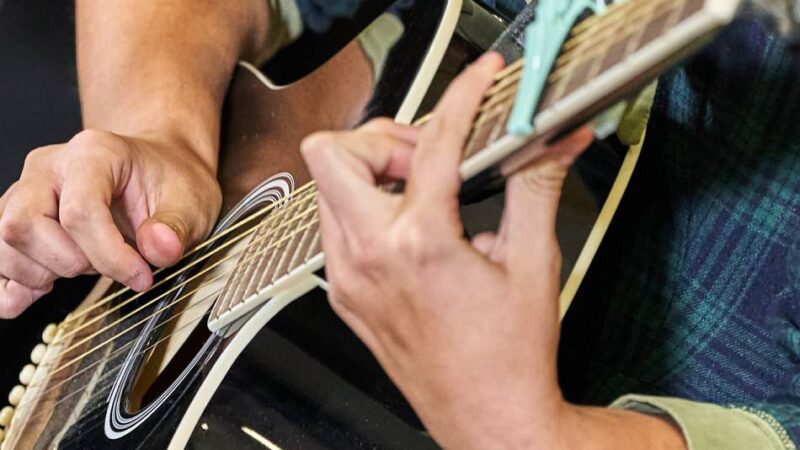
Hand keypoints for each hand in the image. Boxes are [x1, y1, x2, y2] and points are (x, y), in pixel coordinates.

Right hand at [0, 130, 221, 317]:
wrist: (158, 168)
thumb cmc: (170, 180)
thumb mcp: (191, 202)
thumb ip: (175, 227)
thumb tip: (158, 248)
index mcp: (94, 154)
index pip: (79, 212)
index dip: (110, 256)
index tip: (141, 276)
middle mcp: (50, 168)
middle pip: (23, 224)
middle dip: (67, 262)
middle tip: (106, 265)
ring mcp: (27, 191)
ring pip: (2, 241)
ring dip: (40, 272)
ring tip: (83, 267)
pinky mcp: (18, 217)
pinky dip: (9, 285)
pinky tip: (32, 295)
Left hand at [302, 53, 588, 447]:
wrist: (486, 420)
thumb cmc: (507, 359)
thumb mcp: (533, 262)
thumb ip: (538, 186)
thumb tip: (553, 142)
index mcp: (421, 243)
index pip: (432, 141)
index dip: (462, 95)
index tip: (477, 82)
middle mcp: (370, 258)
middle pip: (334, 152)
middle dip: (380, 138)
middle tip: (425, 155)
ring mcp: (348, 279)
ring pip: (326, 188)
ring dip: (369, 173)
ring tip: (419, 189)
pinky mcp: (343, 295)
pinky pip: (333, 228)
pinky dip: (365, 210)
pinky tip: (409, 230)